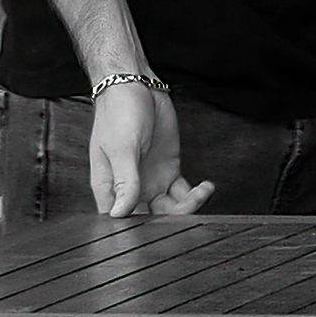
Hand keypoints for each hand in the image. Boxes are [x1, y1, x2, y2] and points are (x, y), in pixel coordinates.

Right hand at [89, 84, 215, 216]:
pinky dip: (194, 193)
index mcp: (110, 188)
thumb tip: (120, 212)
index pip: (122, 222)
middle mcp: (131, 188)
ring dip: (186, 207)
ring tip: (201, 193)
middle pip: (150, 219)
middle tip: (188, 205)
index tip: (161, 229)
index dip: (139, 231)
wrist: (135, 85)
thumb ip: (125, 181)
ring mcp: (150, 179)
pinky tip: (205, 187)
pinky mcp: (168, 168)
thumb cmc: (118, 112)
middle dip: (171, 220)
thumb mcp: (122, 147)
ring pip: (169, 208)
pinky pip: (181, 191)